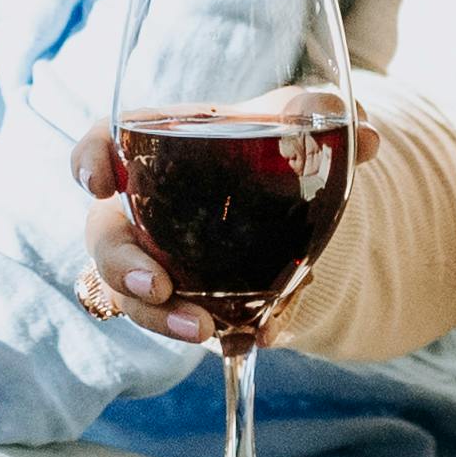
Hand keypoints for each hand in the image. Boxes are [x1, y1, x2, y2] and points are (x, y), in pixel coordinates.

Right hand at [71, 114, 375, 345]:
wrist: (301, 199)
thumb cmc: (275, 144)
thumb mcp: (297, 121)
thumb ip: (322, 116)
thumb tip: (366, 137)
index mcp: (156, 150)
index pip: (103, 144)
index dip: (89, 159)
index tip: (99, 181)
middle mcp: (144, 209)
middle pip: (105, 236)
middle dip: (121, 266)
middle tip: (157, 285)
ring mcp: (161, 261)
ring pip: (131, 295)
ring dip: (159, 317)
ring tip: (204, 328)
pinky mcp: (190, 301)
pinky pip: (189, 323)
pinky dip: (225, 335)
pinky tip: (254, 340)